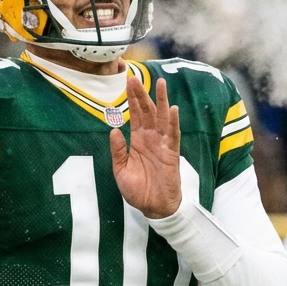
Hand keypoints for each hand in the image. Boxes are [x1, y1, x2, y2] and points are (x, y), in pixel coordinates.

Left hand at [110, 77, 180, 219]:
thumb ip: (117, 150)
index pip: (135, 114)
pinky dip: (173, 122)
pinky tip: (172, 109)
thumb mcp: (120, 170)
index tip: (127, 81)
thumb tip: (113, 130)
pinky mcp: (172, 153)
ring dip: (161, 101)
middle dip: (141, 94)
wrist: (153, 208)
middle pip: (147, 111)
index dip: (132, 98)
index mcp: (137, 140)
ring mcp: (162, 144)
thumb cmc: (138, 190)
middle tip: (134, 77)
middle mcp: (150, 138)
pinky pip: (173, 135)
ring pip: (162, 118)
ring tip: (160, 83)